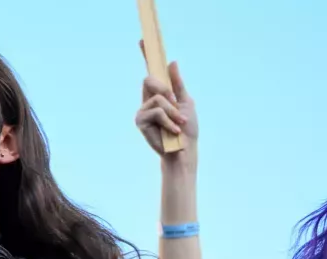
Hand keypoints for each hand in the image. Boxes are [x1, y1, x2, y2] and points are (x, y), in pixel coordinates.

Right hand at [135, 41, 197, 156]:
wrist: (184, 150)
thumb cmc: (187, 129)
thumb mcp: (186, 102)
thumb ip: (178, 84)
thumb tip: (171, 62)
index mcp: (159, 94)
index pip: (151, 72)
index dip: (146, 55)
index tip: (142, 40)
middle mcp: (148, 100)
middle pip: (149, 79)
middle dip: (167, 91)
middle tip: (177, 105)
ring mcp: (142, 110)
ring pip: (157, 97)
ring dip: (172, 111)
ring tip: (179, 123)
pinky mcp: (140, 121)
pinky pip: (156, 111)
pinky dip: (169, 120)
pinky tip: (174, 129)